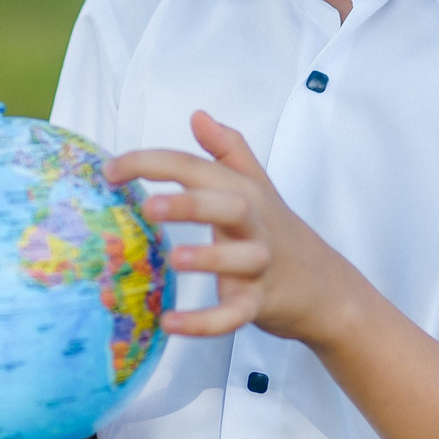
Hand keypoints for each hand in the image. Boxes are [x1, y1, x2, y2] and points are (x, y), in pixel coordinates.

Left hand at [109, 110, 370, 347]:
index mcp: (244, 192)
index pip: (197, 168)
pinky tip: (169, 324)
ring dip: (210, 258)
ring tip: (173, 260)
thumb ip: (229, 149)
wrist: (329, 290)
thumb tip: (198, 115)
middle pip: (229, 205)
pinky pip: (235, 315)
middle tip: (148, 206)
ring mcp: (261, 265)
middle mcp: (255, 224)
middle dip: (192, 203)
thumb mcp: (259, 187)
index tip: (110, 170)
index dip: (153, 164)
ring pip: (241, 259)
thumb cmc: (281, 233)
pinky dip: (206, 322)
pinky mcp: (261, 304)